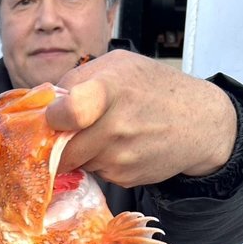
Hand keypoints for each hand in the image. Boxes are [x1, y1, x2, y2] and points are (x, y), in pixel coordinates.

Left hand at [47, 50, 237, 186]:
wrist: (199, 122)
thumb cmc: (154, 88)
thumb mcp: (118, 65)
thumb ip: (76, 80)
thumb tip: (43, 104)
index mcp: (109, 91)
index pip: (68, 113)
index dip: (53, 118)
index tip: (55, 116)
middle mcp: (115, 127)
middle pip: (62, 147)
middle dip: (59, 142)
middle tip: (69, 130)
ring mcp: (119, 157)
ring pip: (76, 162)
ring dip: (79, 151)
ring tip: (102, 133)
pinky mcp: (124, 178)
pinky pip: (95, 172)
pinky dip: (98, 162)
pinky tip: (119, 146)